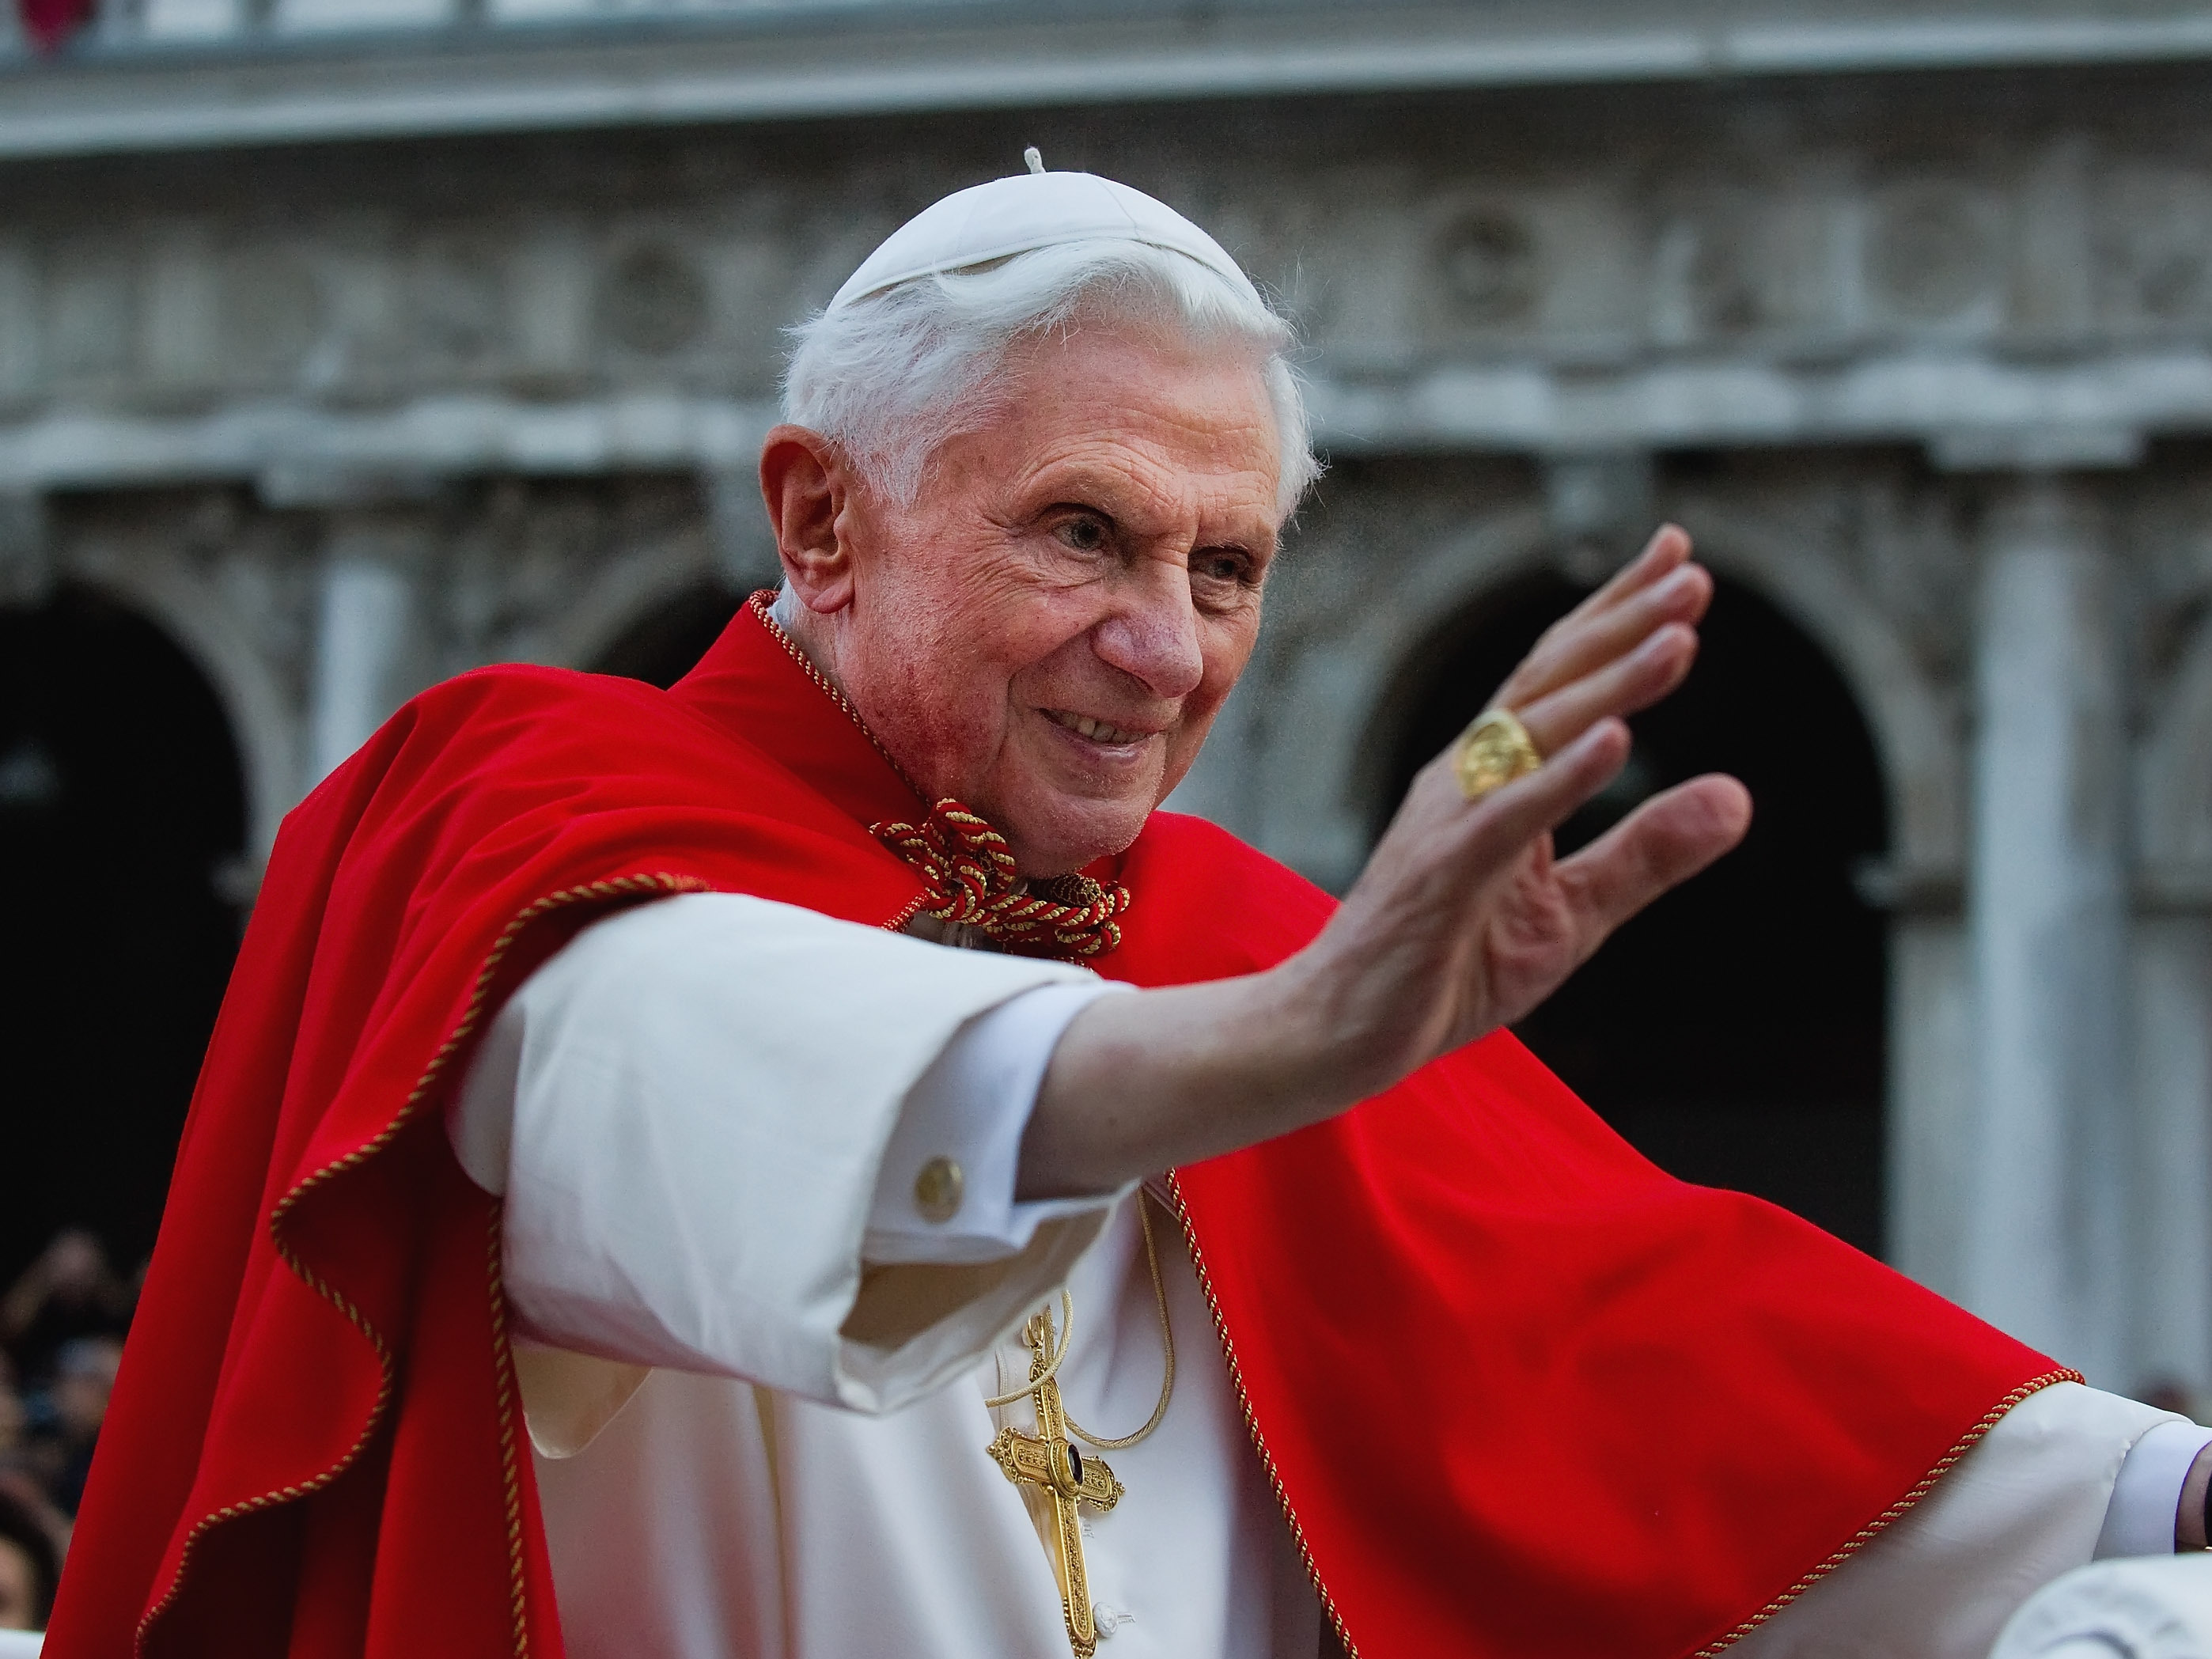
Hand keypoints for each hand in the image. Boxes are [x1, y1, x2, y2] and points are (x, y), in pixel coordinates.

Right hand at [1018, 526, 1751, 1196]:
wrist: (1341, 1032)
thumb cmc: (1445, 965)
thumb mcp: (1573, 912)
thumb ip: (1649, 853)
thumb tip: (1739, 794)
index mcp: (1495, 776)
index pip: (1562, 679)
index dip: (1618, 615)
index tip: (1681, 557)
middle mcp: (1466, 777)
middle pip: (1551, 683)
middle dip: (1624, 623)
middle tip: (1695, 572)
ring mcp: (1449, 821)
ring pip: (1535, 734)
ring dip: (1611, 683)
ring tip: (1681, 637)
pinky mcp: (1442, 876)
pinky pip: (1509, 816)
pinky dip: (1563, 775)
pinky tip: (1618, 740)